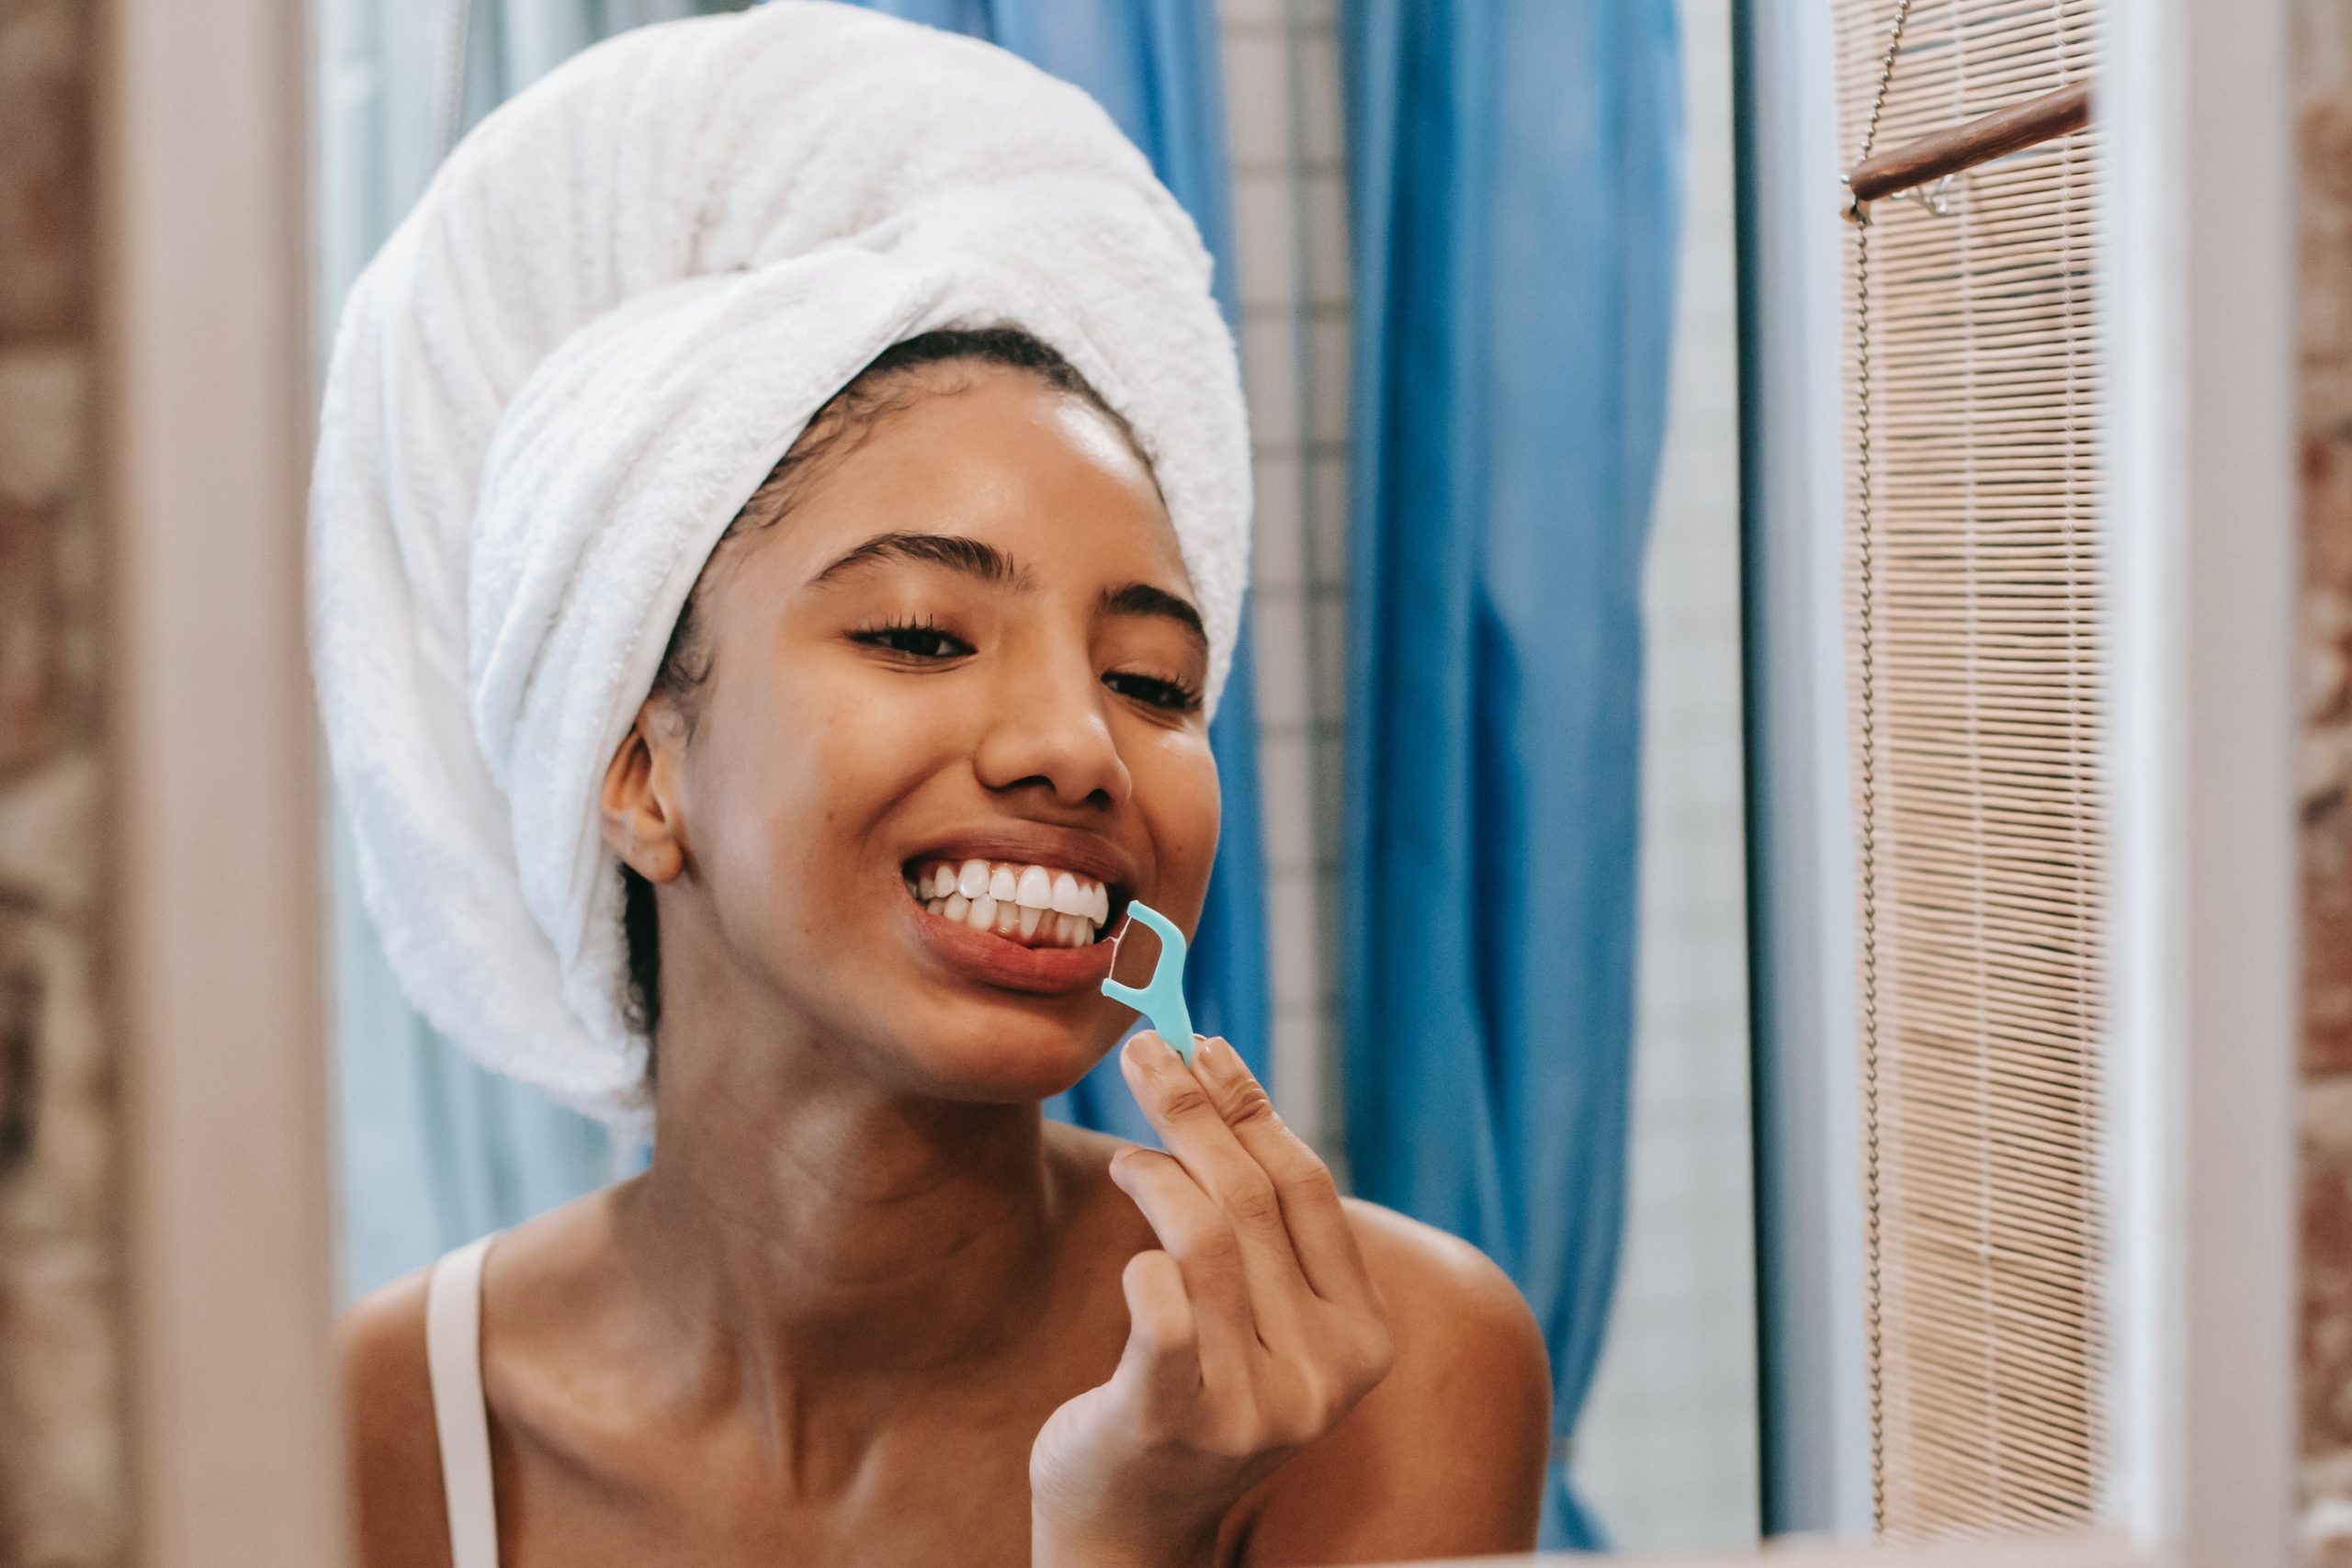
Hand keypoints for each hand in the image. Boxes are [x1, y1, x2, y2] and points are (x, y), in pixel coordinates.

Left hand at [1029, 1033, 1394, 1567]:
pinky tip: (1130, 1253)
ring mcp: (1255, 1406)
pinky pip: (1161, 1304)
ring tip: (1128, 1160)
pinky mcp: (1176, 1423)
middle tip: (1143, 1051)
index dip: (1253, 1106)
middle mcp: (1325, 1375)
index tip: (1207, 1045)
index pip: (1309, 1188)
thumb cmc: (1191, 1398)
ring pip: (1205, 1238)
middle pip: (1254, 1199)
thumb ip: (1264, 1234)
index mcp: (1363, 1339)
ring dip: (1156, 1174)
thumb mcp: (1258, 1320)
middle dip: (1192, 1109)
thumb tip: (1223, 1087)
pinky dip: (1141, 1259)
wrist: (1129, 1531)